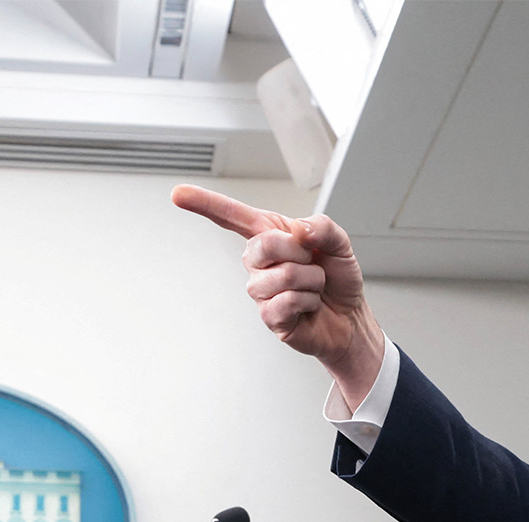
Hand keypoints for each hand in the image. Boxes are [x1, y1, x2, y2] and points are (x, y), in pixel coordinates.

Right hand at [171, 185, 384, 406]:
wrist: (350, 318)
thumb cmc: (338, 279)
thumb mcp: (339, 244)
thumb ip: (322, 228)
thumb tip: (299, 230)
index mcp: (270, 234)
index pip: (231, 215)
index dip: (204, 203)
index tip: (178, 194)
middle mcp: (259, 261)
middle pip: (262, 245)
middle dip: (298, 253)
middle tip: (312, 262)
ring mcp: (261, 290)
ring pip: (280, 277)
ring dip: (310, 281)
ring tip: (314, 287)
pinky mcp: (269, 317)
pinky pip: (284, 303)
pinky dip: (307, 302)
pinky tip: (308, 306)